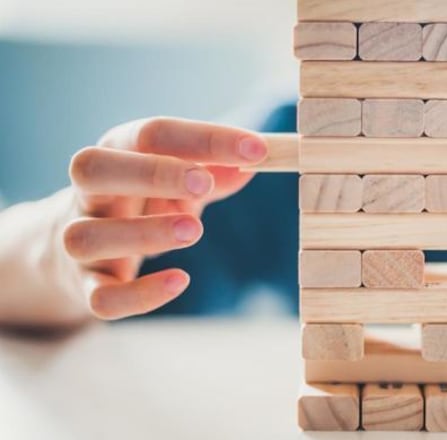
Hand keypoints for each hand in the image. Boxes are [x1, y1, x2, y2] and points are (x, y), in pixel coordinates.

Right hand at [61, 117, 266, 319]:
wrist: (86, 249)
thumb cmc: (146, 202)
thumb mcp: (180, 180)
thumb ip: (215, 170)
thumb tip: (256, 161)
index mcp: (118, 154)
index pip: (150, 134)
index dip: (204, 139)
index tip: (257, 150)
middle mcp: (90, 194)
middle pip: (90, 168)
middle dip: (150, 173)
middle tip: (204, 183)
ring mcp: (81, 240)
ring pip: (87, 236)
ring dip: (143, 233)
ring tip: (194, 230)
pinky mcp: (87, 287)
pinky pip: (101, 297)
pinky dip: (140, 294)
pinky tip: (179, 281)